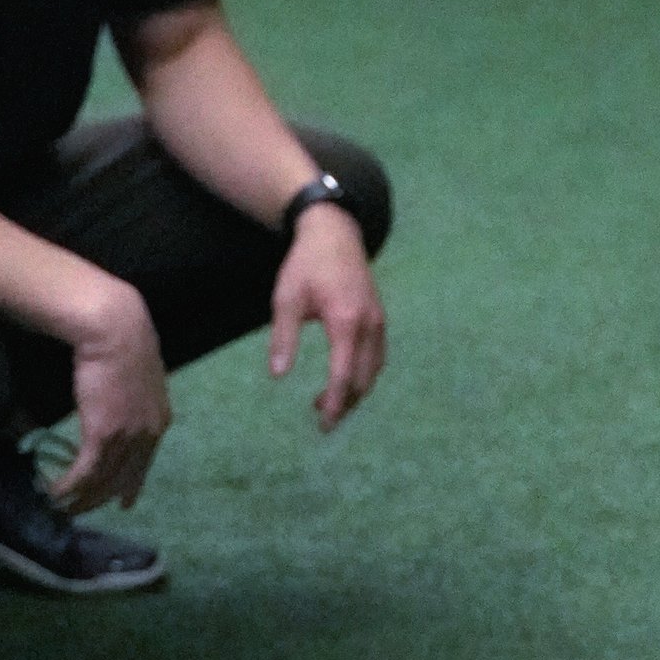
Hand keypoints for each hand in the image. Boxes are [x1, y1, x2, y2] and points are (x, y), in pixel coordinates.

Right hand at [51, 279, 170, 512]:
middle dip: (102, 499)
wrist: (114, 329)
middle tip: (81, 511)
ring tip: (63, 507)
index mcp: (159, 419)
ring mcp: (127, 436)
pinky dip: (68, 486)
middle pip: (123, 478)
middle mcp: (147, 433)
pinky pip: (84, 472)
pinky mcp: (103, 435)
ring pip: (103, 480)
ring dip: (81, 498)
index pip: (145, 462)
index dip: (132, 485)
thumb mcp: (135, 374)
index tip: (124, 502)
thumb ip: (130, 394)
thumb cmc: (120, 341)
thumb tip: (111, 401)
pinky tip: (53, 492)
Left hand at [271, 206, 386, 429]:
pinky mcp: (379, 318)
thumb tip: (279, 375)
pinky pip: (378, 356)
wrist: (335, 234)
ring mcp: (378, 321)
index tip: (324, 424)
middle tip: (323, 419)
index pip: (344, 375)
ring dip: (356, 390)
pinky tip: (347, 377)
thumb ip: (284, 337)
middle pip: (364, 378)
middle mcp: (369, 325)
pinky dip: (365, 374)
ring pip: (374, 369)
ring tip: (331, 402)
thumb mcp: (286, 299)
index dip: (335, 403)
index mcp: (346, 322)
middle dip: (346, 403)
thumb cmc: (306, 265)